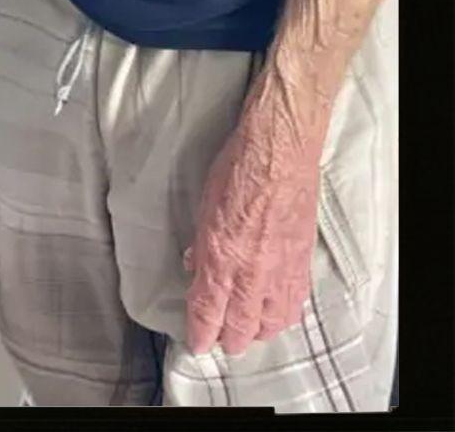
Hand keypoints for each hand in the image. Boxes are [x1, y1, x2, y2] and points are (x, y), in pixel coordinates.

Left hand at [183, 109, 321, 356]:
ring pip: (271, 323)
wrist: (279, 153)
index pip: (208, 313)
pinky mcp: (301, 264)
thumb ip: (200, 246)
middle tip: (220, 340)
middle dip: (228, 339)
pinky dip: (281, 314)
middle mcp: (252, 274)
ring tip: (247, 330)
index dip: (201, 334)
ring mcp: (280, 271)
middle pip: (241, 328)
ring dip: (257, 331)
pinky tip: (275, 312)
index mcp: (222, 260)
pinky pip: (293, 304)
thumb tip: (194, 267)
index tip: (197, 344)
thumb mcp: (203, 208)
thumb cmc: (237, 171)